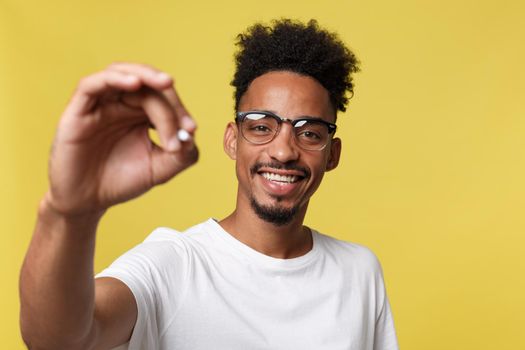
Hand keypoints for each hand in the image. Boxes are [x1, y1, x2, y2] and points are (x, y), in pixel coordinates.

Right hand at [45, 63, 197, 216]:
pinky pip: (91, 85)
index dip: (179, 109)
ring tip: (166, 83)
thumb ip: (182, 154)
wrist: (89, 202)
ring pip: (120, 72)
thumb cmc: (122, 182)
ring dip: (146, 75)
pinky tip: (134, 84)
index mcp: (140, 113)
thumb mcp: (160, 169)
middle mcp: (120, 103)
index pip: (163, 97)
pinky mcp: (77, 111)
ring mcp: (99, 105)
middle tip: (183, 122)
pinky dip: (114, 79)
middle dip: (168, 100)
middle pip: (146, 84)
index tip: (191, 129)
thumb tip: (192, 134)